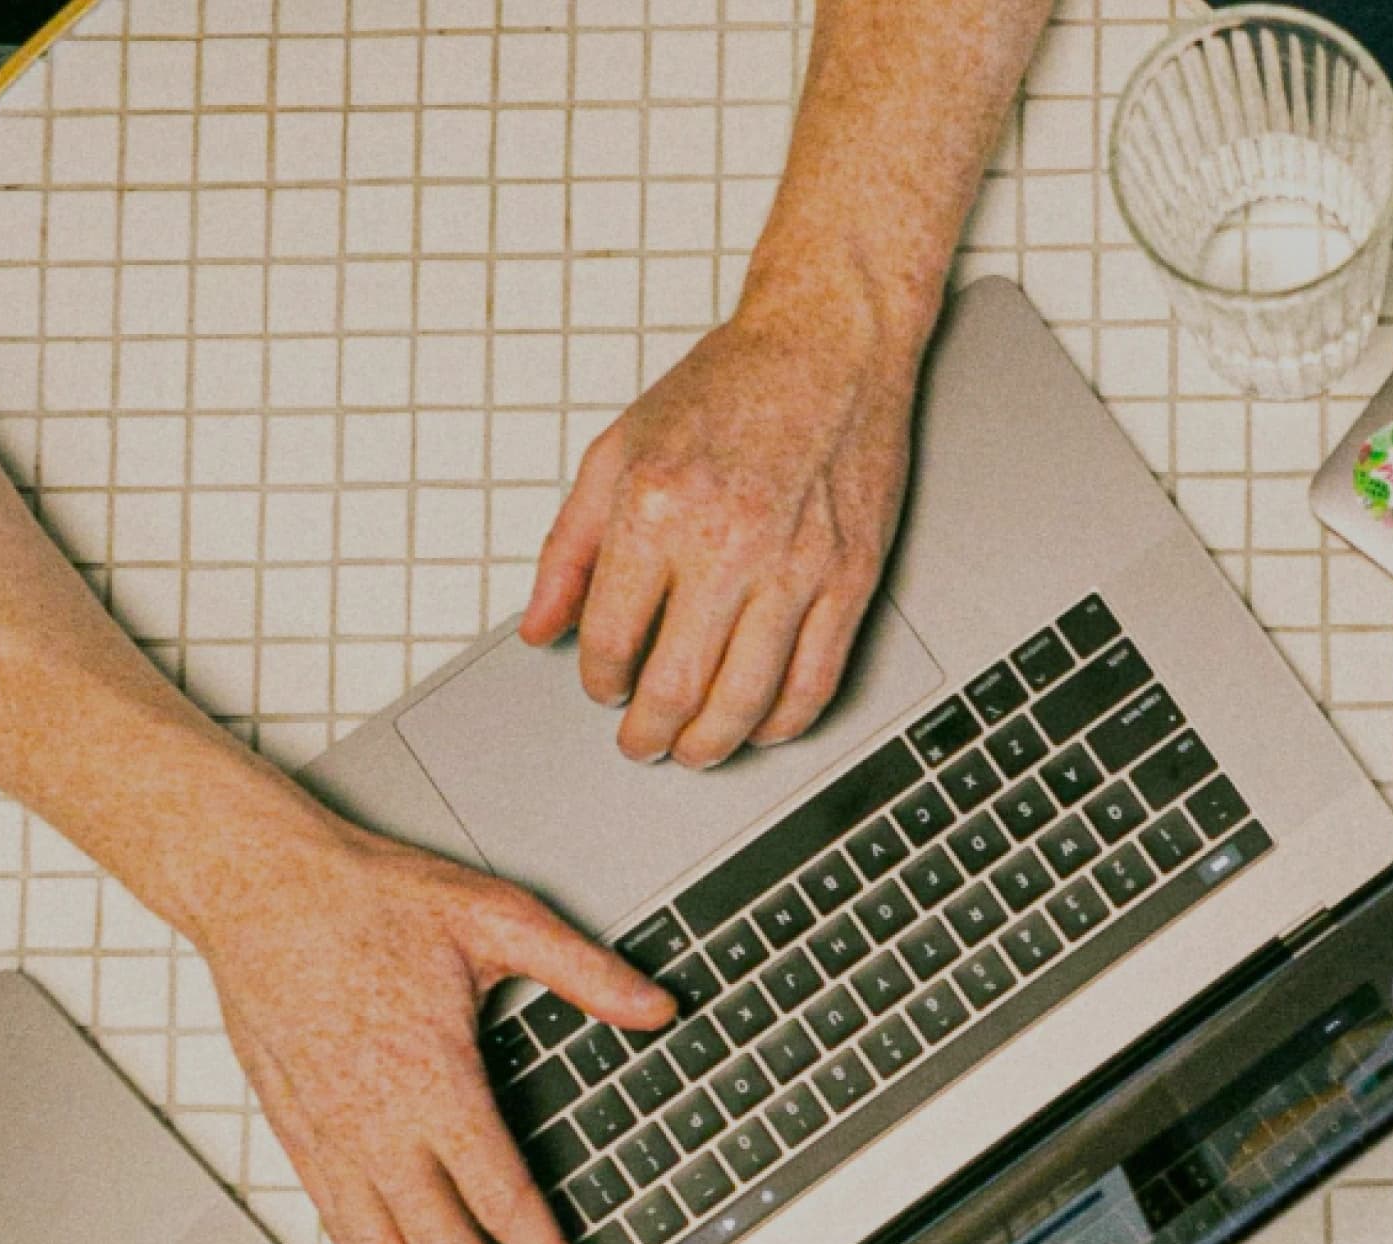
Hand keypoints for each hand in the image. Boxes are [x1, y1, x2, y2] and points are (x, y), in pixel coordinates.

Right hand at [199, 819, 674, 1243]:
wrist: (260, 884)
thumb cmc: (370, 896)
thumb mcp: (497, 918)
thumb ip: (585, 972)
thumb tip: (655, 1006)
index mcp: (434, 1079)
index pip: (501, 1195)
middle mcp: (375, 1122)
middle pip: (437, 1241)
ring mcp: (325, 1133)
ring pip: (376, 1243)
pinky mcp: (291, 1126)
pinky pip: (331, 1215)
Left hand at [520, 285, 915, 768]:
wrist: (829, 345)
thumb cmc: (731, 387)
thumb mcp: (618, 449)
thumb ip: (570, 546)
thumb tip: (541, 627)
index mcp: (656, 509)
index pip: (610, 639)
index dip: (599, 682)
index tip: (605, 688)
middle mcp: (726, 544)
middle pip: (675, 687)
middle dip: (648, 734)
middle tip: (641, 743)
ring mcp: (796, 566)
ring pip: (745, 699)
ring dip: (711, 743)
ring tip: (695, 749)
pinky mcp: (851, 576)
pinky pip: (816, 679)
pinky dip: (785, 721)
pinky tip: (764, 725)